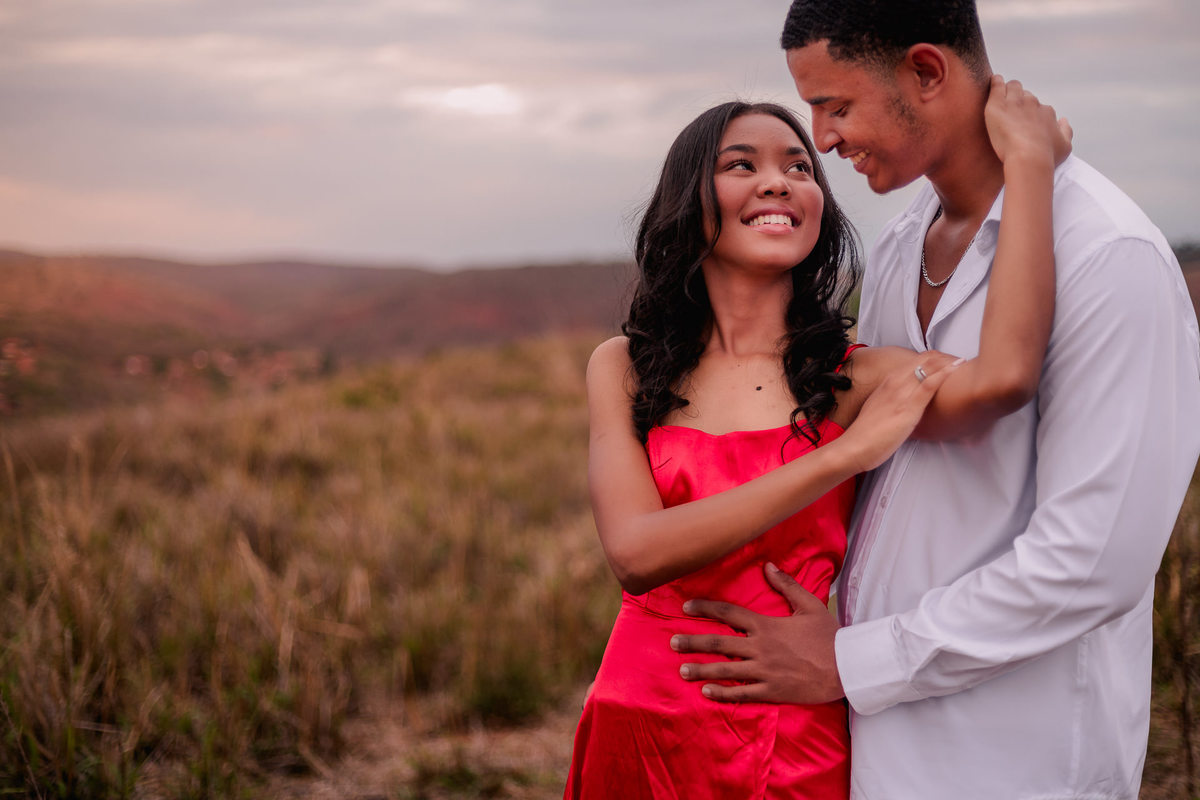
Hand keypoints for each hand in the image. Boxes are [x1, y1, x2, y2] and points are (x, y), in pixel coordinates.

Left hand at [671, 563, 843, 704]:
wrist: (848, 667)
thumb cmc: (829, 636)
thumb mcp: (809, 605)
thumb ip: (786, 585)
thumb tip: (769, 566)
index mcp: (766, 625)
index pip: (729, 612)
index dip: (705, 608)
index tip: (686, 606)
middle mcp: (760, 648)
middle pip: (719, 643)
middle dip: (693, 642)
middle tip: (672, 643)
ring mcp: (765, 671)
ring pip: (726, 670)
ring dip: (701, 670)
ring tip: (682, 670)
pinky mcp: (772, 691)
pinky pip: (742, 694)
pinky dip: (723, 694)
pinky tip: (707, 693)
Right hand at [837, 353, 960, 472]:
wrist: (853, 448)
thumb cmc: (865, 435)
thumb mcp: (879, 411)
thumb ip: (892, 404)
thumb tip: (904, 408)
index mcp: (887, 382)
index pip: (915, 361)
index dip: (934, 358)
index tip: (948, 361)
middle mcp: (894, 382)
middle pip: (924, 359)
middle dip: (945, 356)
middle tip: (961, 361)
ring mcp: (901, 394)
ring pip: (928, 366)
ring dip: (948, 360)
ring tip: (964, 361)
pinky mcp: (908, 408)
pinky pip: (929, 384)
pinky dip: (945, 373)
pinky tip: (957, 368)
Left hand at [985, 74, 1072, 167]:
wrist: (1029, 157)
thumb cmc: (1046, 157)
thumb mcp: (1064, 146)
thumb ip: (1066, 131)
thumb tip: (1063, 120)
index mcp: (1047, 112)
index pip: (1038, 107)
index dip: (1030, 113)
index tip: (1023, 122)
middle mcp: (1033, 103)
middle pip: (1025, 95)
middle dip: (1019, 100)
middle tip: (1009, 111)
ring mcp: (1015, 102)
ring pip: (1012, 87)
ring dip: (1007, 90)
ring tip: (1000, 94)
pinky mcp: (998, 104)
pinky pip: (997, 85)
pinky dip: (995, 82)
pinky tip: (994, 81)